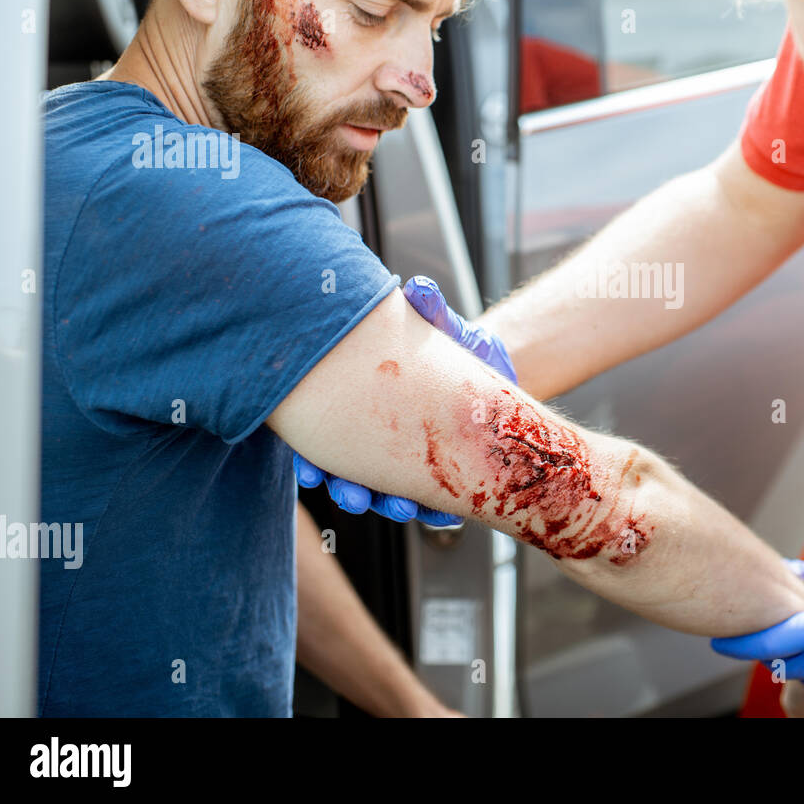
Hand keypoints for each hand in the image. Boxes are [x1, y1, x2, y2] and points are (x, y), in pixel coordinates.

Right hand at [293, 277, 515, 523]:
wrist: (492, 370)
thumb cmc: (453, 345)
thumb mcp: (442, 327)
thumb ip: (430, 311)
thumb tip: (420, 290)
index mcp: (360, 405)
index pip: (324, 436)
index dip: (312, 459)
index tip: (312, 473)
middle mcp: (376, 439)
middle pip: (348, 474)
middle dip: (348, 490)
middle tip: (354, 497)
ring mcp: (406, 461)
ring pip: (387, 493)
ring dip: (389, 504)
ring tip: (399, 507)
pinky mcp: (440, 474)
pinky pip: (432, 501)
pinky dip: (434, 509)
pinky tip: (441, 513)